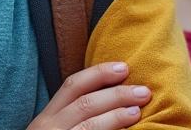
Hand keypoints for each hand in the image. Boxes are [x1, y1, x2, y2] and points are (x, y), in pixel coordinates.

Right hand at [26, 62, 150, 129]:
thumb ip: (74, 115)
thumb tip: (111, 96)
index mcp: (47, 117)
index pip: (73, 86)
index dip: (99, 74)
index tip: (123, 67)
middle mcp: (50, 129)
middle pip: (85, 104)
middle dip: (116, 95)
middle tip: (143, 92)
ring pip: (89, 127)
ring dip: (115, 116)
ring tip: (137, 112)